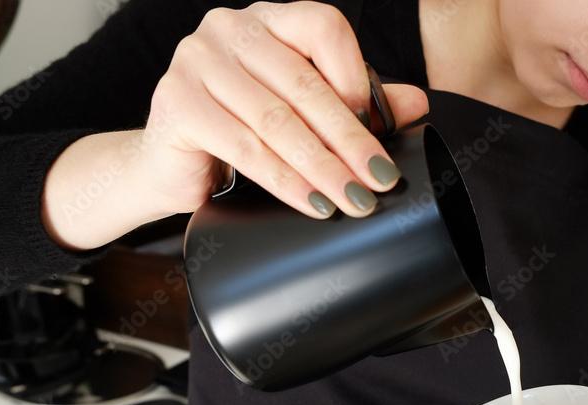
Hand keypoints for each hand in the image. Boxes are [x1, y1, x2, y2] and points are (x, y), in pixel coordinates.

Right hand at [139, 1, 428, 217]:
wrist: (170, 165)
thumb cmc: (239, 132)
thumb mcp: (302, 114)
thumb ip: (356, 103)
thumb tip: (417, 103)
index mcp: (267, 19)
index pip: (323, 26)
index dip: (355, 75)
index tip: (377, 126)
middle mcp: (229, 28)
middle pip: (303, 82)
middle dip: (348, 139)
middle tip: (379, 179)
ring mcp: (197, 60)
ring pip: (276, 120)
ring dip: (322, 166)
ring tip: (352, 198)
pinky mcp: (177, 101)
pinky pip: (244, 146)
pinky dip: (284, 180)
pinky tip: (312, 202)